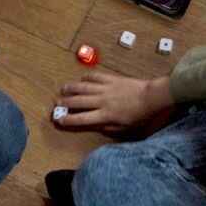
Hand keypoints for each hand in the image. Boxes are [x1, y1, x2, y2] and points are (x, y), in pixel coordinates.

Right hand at [54, 72, 172, 132]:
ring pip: (83, 87)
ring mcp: (105, 88)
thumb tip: (94, 124)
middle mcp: (101, 101)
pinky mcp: (110, 78)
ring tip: (63, 89)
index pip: (82, 119)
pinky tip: (82, 79)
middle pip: (78, 101)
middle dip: (65, 103)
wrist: (150, 97)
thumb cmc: (139, 116)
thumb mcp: (123, 128)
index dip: (68, 120)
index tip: (59, 120)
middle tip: (56, 103)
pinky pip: (95, 77)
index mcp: (105, 115)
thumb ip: (107, 127)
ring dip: (71, 88)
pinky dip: (87, 77)